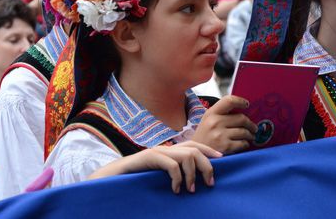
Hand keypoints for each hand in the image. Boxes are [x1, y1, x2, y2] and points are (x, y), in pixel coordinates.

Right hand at [89, 141, 221, 193]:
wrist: (113, 177)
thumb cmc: (137, 179)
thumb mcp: (160, 176)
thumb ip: (175, 174)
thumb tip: (194, 183)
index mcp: (170, 151)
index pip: (194, 145)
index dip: (209, 151)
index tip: (222, 160)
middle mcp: (166, 148)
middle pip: (194, 149)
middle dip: (206, 165)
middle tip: (210, 183)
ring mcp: (158, 152)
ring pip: (186, 156)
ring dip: (193, 174)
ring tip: (191, 190)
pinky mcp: (149, 158)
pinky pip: (171, 164)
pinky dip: (177, 178)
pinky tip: (175, 190)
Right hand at [192, 95, 256, 153]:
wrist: (196, 155)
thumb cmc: (204, 137)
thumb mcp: (207, 120)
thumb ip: (221, 114)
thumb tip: (242, 111)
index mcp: (211, 113)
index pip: (229, 101)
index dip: (240, 101)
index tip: (247, 104)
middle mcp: (215, 122)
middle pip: (241, 118)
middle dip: (251, 124)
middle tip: (254, 128)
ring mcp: (220, 135)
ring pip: (244, 131)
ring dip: (250, 135)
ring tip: (250, 137)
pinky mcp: (225, 147)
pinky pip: (243, 143)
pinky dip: (246, 144)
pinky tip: (243, 144)